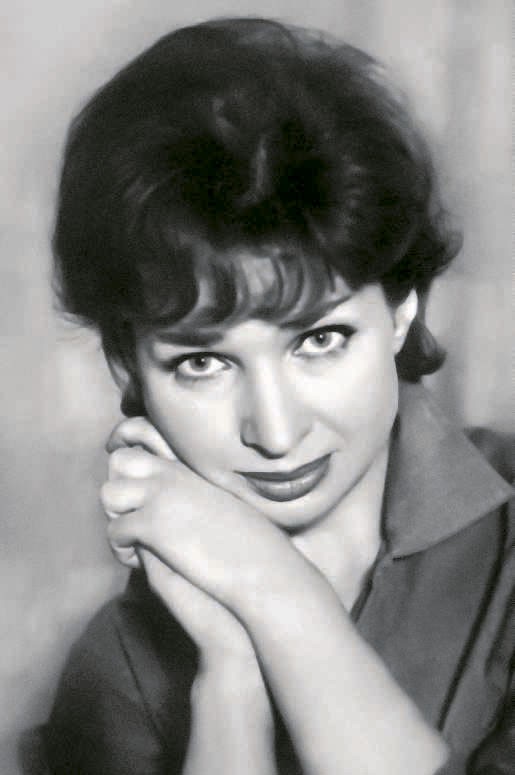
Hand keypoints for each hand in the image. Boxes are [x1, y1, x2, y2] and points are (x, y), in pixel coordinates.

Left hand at [101, 419, 292, 612]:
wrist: (261, 564)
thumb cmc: (248, 542)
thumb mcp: (219, 503)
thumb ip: (191, 493)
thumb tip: (170, 497)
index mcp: (188, 467)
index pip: (141, 447)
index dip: (128, 470)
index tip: (133, 495)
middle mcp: (172, 473)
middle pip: (118, 462)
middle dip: (119, 493)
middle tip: (136, 522)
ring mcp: (161, 495)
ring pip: (108, 495)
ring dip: (116, 521)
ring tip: (137, 544)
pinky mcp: (153, 524)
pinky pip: (115, 531)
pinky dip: (123, 551)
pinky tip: (144, 561)